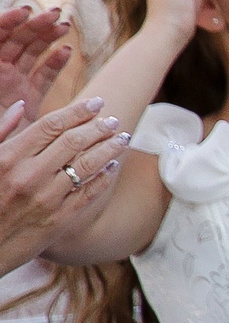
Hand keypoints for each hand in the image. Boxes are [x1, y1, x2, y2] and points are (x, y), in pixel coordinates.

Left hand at [0, 6, 73, 115]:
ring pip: (31, 54)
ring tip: (64, 27)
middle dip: (35, 24)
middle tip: (55, 12)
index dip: (9, 20)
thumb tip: (27, 43)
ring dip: (48, 38)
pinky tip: (66, 51)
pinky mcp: (29, 98)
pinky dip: (55, 63)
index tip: (26, 11)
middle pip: (16, 40)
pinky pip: (43, 76)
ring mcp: (14, 83)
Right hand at [0, 97, 126, 273]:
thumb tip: (21, 105)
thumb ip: (2, 131)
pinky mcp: (59, 219)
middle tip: (114, 120)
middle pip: (74, 142)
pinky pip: (89, 193)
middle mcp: (29, 176)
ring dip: (109, 148)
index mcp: (8, 158)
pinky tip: (111, 166)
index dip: (78, 111)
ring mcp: (46, 198)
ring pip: (88, 165)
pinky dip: (103, 177)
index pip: (51, 125)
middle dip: (99, 127)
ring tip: (122, 138)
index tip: (97, 103)